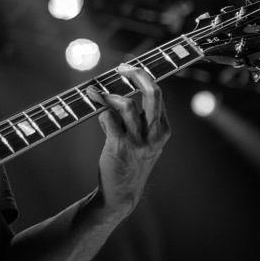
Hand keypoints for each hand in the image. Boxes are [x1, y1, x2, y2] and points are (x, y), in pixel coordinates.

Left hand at [86, 63, 170, 216]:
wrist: (122, 193)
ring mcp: (138, 141)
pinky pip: (108, 119)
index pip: (158, 95)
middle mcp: (155, 134)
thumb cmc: (131, 162)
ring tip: (95, 92)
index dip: (143, 77)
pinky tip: (96, 111)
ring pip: (127, 105)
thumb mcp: (146, 142)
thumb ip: (142, 120)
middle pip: (152, 93)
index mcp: (163, 130)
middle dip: (137, 74)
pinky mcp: (120, 146)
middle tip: (122, 67)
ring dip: (108, 95)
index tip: (130, 69)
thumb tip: (124, 91)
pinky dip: (101, 112)